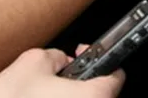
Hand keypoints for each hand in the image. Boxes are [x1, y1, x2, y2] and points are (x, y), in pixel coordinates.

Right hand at [0, 48, 123, 97]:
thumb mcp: (31, 63)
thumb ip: (54, 55)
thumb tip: (60, 59)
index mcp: (95, 97)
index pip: (116, 75)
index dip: (103, 60)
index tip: (90, 54)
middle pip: (97, 93)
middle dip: (79, 79)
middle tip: (59, 71)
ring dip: (65, 94)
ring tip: (40, 90)